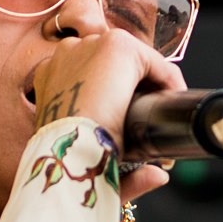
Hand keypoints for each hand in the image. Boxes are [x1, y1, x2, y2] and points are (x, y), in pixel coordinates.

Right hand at [31, 26, 181, 204]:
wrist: (67, 157)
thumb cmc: (69, 165)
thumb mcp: (90, 160)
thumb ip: (119, 165)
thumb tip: (160, 176)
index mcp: (51, 77)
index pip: (90, 75)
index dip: (116, 96)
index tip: (133, 124)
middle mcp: (68, 54)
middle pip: (113, 65)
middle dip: (135, 90)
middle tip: (152, 124)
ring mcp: (91, 46)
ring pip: (135, 61)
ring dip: (152, 86)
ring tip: (163, 118)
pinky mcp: (117, 47)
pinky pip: (154, 62)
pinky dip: (169, 82)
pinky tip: (171, 106)